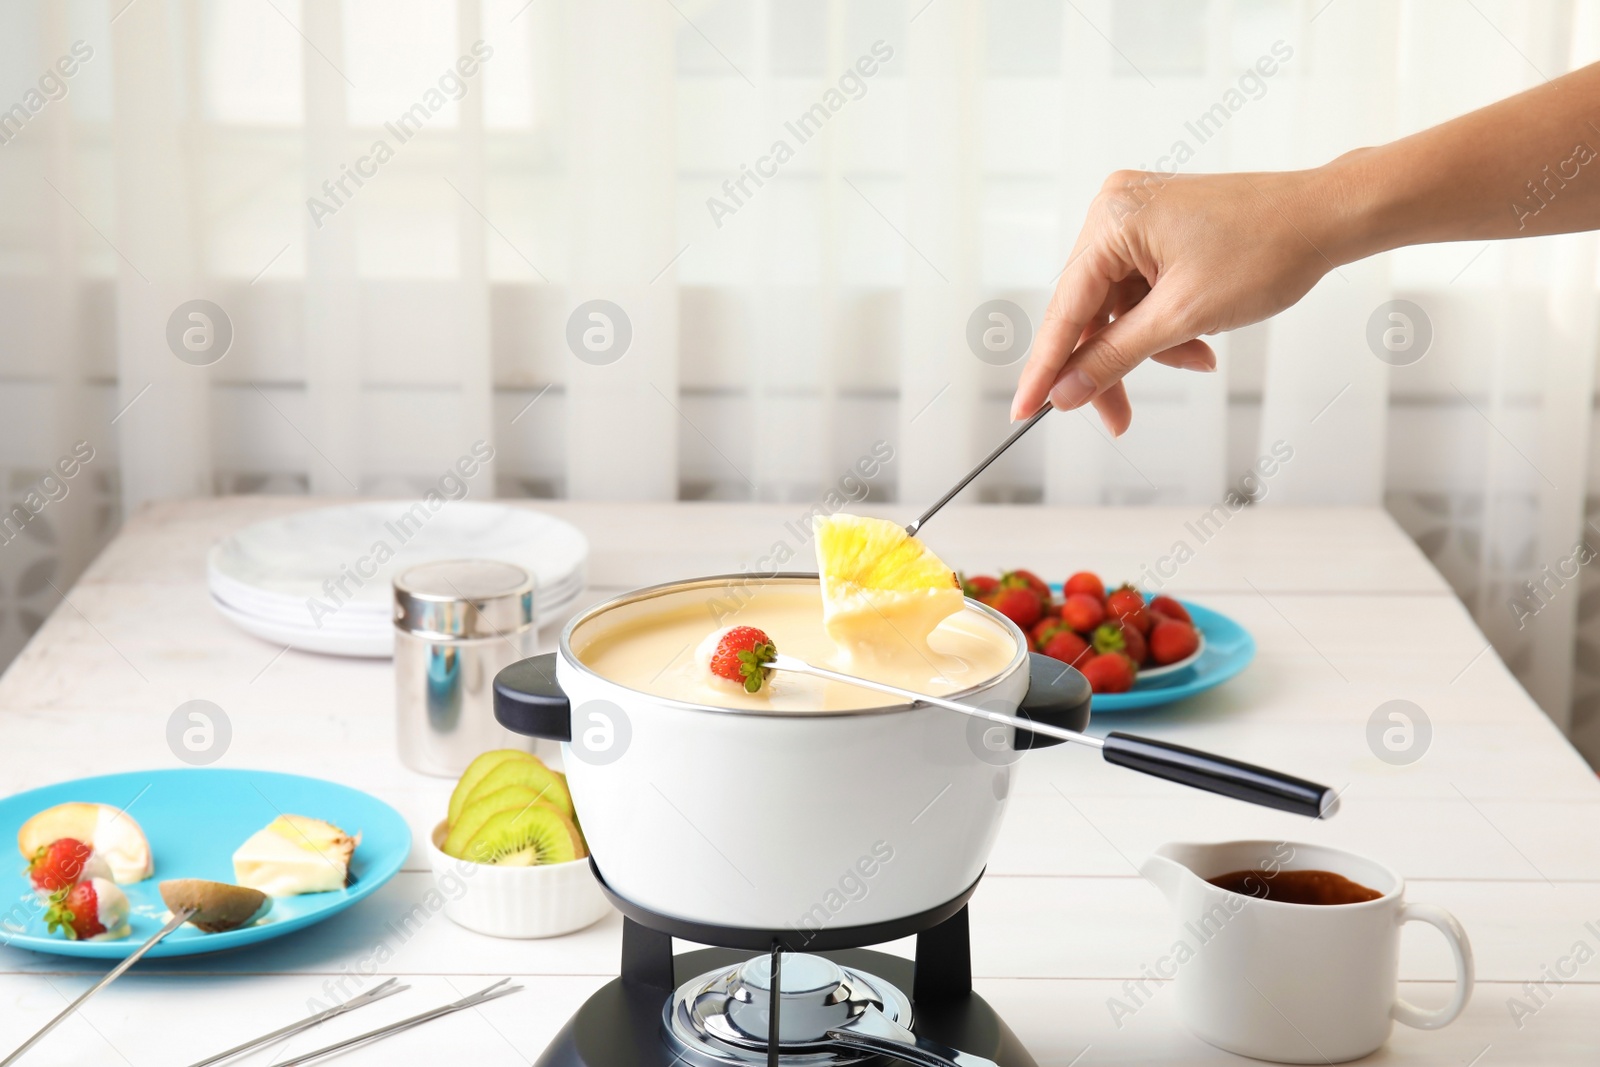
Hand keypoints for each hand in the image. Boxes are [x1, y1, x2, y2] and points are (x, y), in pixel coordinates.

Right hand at [1010, 167, 1343, 434]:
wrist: (1329, 218)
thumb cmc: (1268, 249)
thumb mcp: (1183, 317)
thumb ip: (1115, 357)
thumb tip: (1065, 392)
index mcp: (1113, 218)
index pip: (1065, 307)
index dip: (1045, 367)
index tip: (1023, 410)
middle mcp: (1115, 211)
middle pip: (1089, 310)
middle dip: (1109, 363)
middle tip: (1115, 418)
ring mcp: (1137, 220)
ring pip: (1117, 308)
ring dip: (1147, 346)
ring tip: (1194, 361)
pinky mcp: (1160, 232)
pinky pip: (1142, 293)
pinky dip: (1163, 325)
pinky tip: (1197, 341)